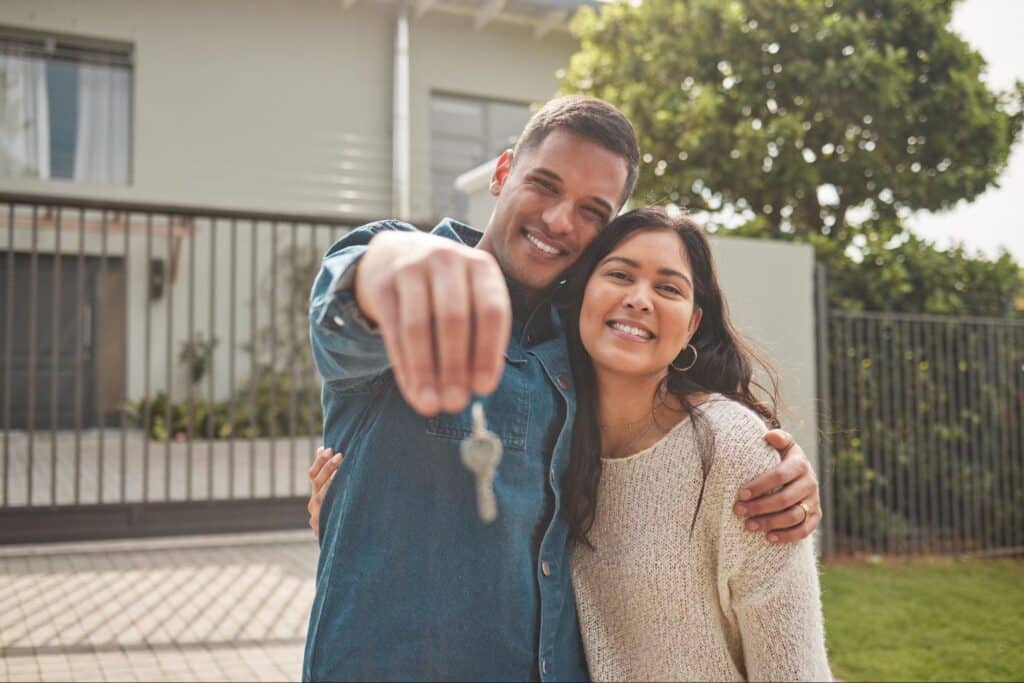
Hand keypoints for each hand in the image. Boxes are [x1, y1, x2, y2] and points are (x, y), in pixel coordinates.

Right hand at [308, 446, 342, 539]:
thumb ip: (333, 486)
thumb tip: (330, 457)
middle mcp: (314, 505)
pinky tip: (343, 484)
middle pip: (317, 481)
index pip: (313, 475)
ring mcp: (316, 515)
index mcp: (316, 498)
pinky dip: (333, 493)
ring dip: (330, 475)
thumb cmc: (341, 523)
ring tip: (341, 463)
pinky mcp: (320, 524)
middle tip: (338, 454)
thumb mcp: (336, 504)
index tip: (325, 448)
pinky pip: (327, 506)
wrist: (338, 551)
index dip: (319, 461)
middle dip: (327, 466)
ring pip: (321, 491)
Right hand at [355, 230, 511, 415]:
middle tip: (455, 404)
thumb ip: (480, 334)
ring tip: (431, 406)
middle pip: (454, 320)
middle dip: (455, 367)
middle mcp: (447, 260)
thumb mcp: (470, 295)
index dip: (488, 353)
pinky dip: (404, 366)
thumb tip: (479, 388)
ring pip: (418, 327)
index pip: (491, 312)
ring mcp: (411, 268)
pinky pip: (393, 331)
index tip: (484, 390)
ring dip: (426, 372)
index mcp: (481, 266)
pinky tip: (412, 390)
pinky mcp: (382, 284)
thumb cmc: (444, 289)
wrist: (394, 254)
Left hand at [733, 430, 820, 543]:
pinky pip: (804, 530)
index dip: (760, 485)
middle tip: (738, 511)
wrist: (798, 472)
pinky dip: (787, 536)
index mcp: (800, 463)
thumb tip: (770, 435)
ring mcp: (814, 500)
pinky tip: (769, 537)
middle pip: (785, 499)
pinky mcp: (816, 516)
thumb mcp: (781, 445)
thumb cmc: (780, 458)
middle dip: (759, 507)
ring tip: (749, 525)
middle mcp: (810, 482)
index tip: (740, 494)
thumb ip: (778, 438)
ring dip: (770, 523)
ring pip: (794, 516)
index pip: (780, 475)